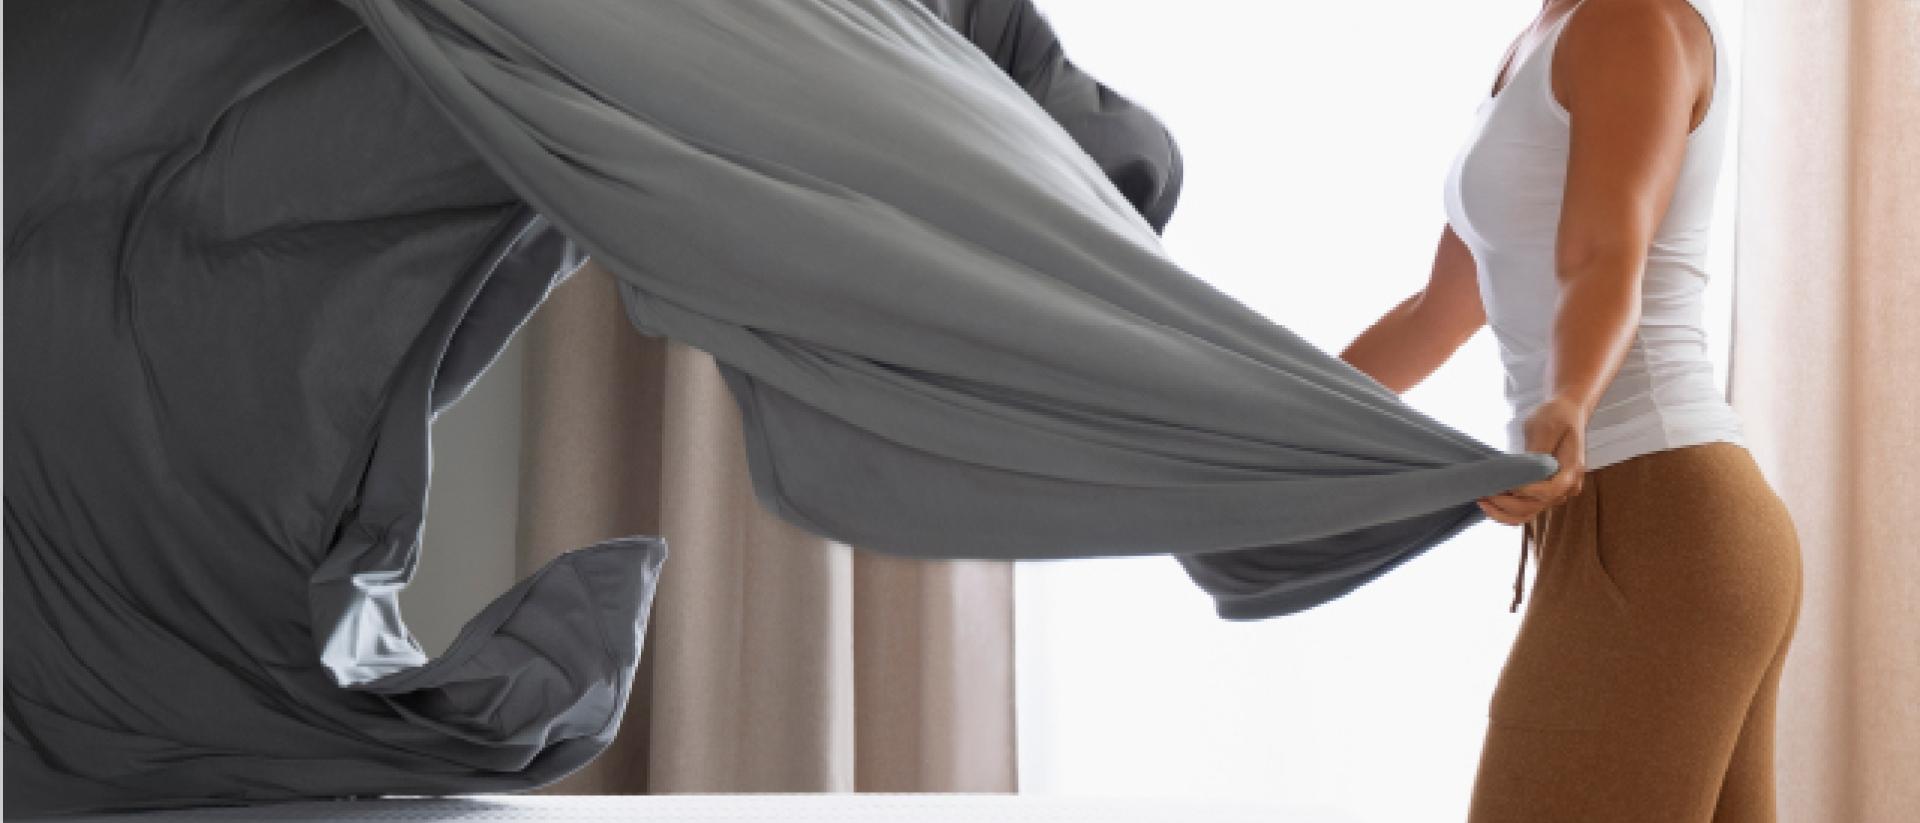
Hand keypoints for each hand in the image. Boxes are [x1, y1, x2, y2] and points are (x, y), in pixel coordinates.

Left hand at [1478, 396, 1588, 524]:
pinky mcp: (1545, 492)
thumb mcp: (1545, 427)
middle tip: (1483, 493)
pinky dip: (1508, 511)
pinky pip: (1527, 509)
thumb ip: (1537, 452)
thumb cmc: (1557, 416)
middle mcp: (1567, 487)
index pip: (1549, 491)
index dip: (1526, 492)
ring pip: (1529, 513)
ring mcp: (1556, 492)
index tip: (1505, 486)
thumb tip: (1522, 470)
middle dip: (1506, 504)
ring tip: (1482, 500)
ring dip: (1504, 512)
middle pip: (1536, 507)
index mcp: (1571, 471)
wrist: (1568, 412)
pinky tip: (1491, 503)